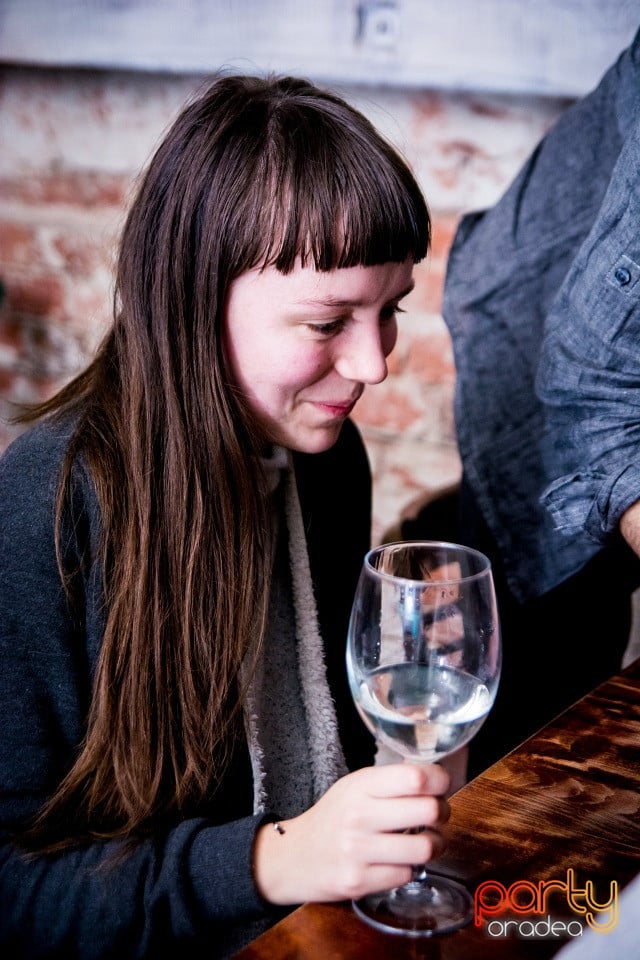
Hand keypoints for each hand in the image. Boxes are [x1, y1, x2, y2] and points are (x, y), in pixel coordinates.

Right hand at [253, 762, 449, 905]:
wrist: (294, 856)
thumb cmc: (334, 818)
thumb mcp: (355, 787)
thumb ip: (390, 781)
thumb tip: (436, 775)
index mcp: (360, 785)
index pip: (415, 777)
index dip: (440, 780)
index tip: (441, 784)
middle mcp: (359, 815)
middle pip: (428, 810)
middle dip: (442, 812)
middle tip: (437, 814)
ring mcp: (358, 850)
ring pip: (425, 848)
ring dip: (434, 845)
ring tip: (426, 841)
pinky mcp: (358, 881)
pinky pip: (407, 875)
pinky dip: (410, 868)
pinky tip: (399, 861)